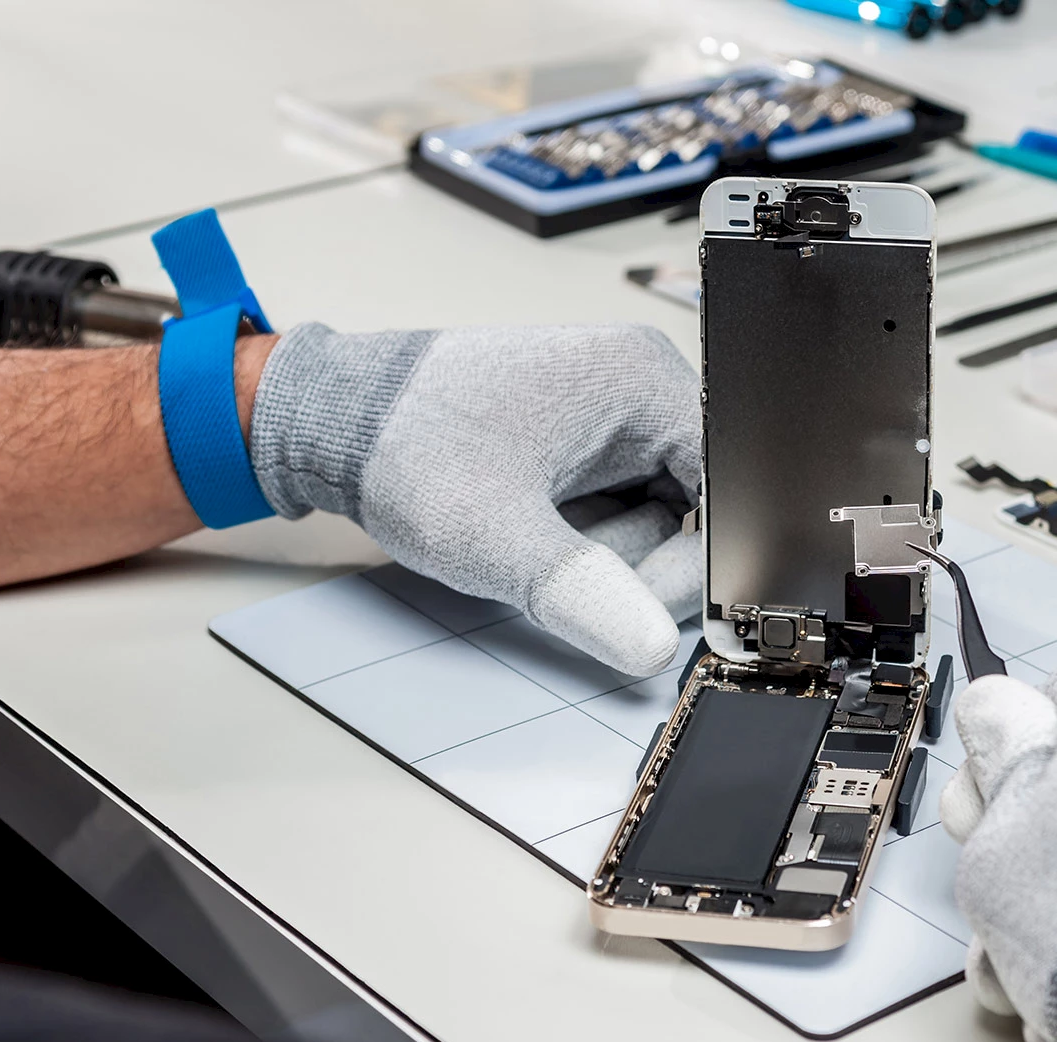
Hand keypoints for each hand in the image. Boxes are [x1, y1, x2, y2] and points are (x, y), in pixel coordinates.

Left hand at [249, 323, 701, 674]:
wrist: (334, 421)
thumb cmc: (404, 444)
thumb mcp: (494, 536)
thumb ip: (581, 594)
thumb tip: (653, 647)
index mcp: (641, 379)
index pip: (723, 489)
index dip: (693, 562)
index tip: (641, 608)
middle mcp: (640, 385)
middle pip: (696, 510)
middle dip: (635, 562)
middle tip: (561, 572)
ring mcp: (615, 415)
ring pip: (659, 521)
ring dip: (604, 555)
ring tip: (529, 536)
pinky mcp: (589, 442)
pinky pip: (622, 513)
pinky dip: (584, 543)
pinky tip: (533, 530)